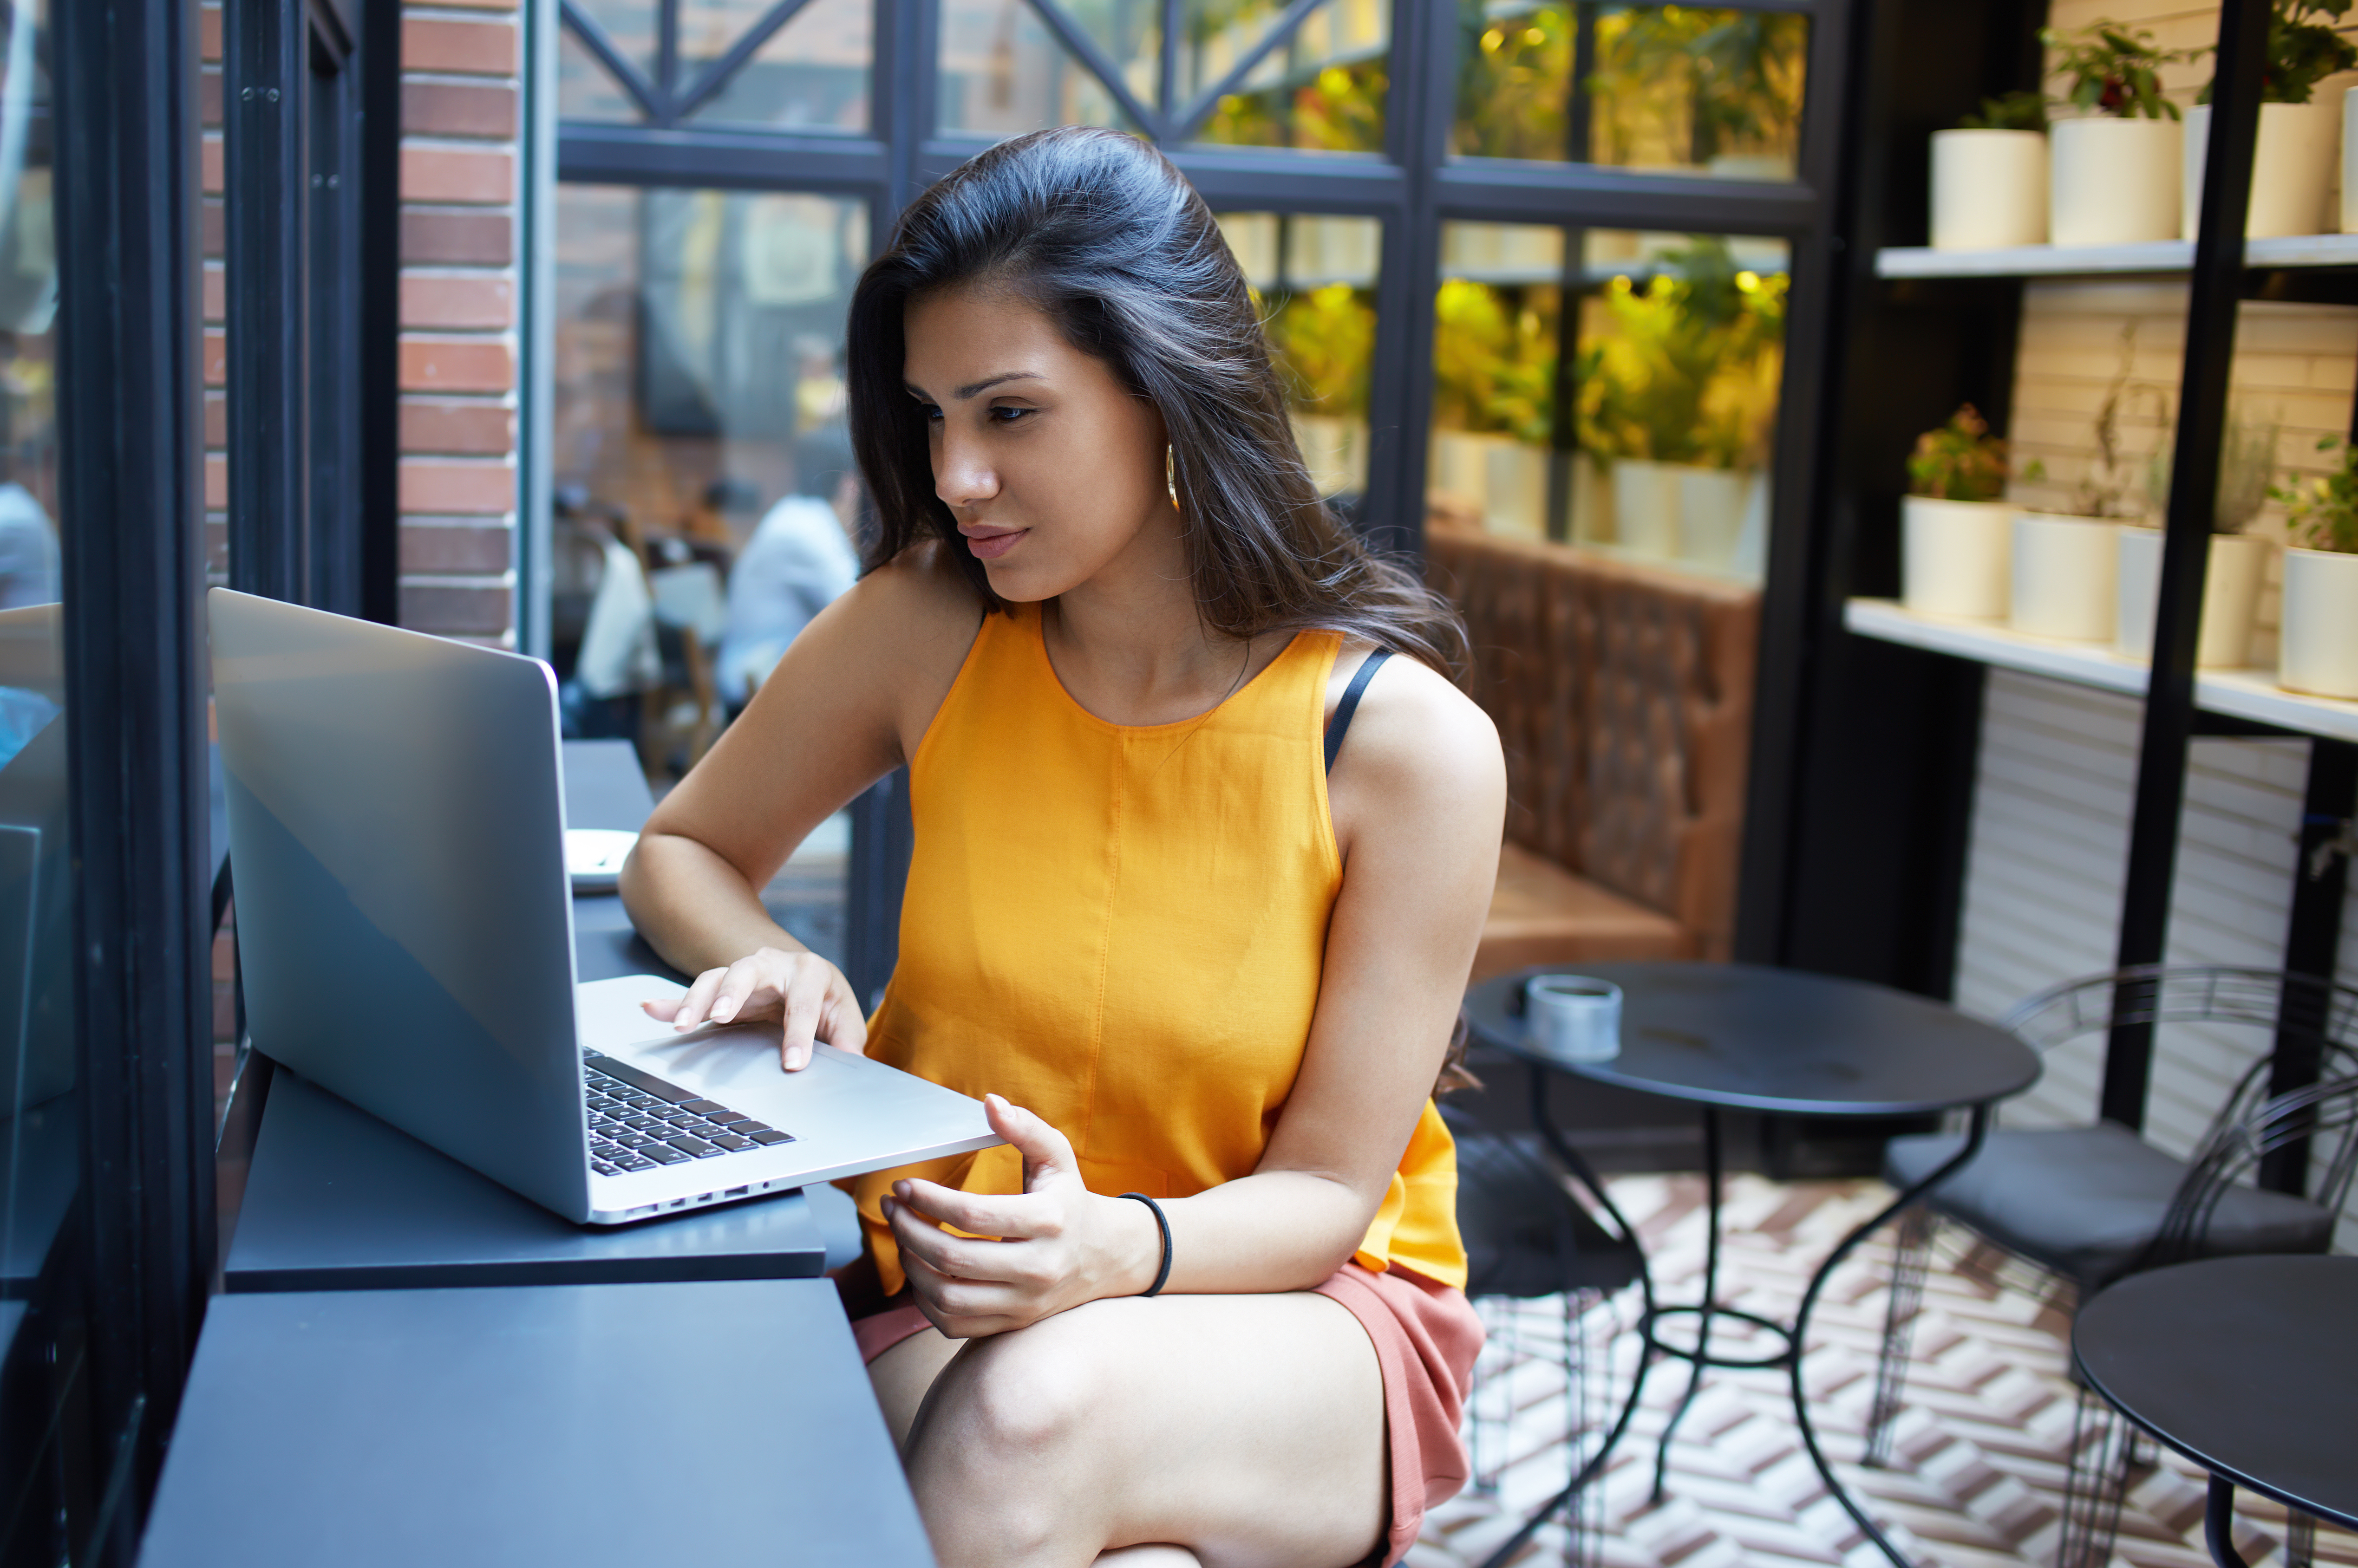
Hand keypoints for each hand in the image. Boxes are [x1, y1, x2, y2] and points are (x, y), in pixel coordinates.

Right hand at [638, 946, 867, 1071]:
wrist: (810, 985)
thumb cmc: (828, 1004)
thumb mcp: (845, 1020)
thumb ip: (848, 1040)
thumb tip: (854, 1064)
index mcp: (809, 971)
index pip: (802, 1003)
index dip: (798, 1033)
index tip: (793, 1063)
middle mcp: (773, 965)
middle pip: (748, 971)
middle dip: (733, 994)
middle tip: (721, 1018)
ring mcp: (744, 975)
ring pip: (716, 979)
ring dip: (697, 1000)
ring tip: (685, 1024)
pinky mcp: (722, 990)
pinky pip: (693, 993)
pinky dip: (671, 1003)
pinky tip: (651, 1009)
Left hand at [884, 1095, 1161, 1337]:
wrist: (1101, 1255)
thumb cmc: (1068, 1199)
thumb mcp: (1057, 1156)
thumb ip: (1025, 1127)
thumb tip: (991, 1103)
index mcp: (1049, 1220)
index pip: (973, 1215)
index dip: (929, 1200)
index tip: (903, 1187)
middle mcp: (1039, 1267)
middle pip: (954, 1258)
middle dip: (910, 1230)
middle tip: (892, 1209)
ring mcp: (1025, 1302)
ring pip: (949, 1297)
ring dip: (912, 1266)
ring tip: (902, 1237)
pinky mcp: (1013, 1323)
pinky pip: (954, 1323)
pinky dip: (925, 1301)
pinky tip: (920, 1270)